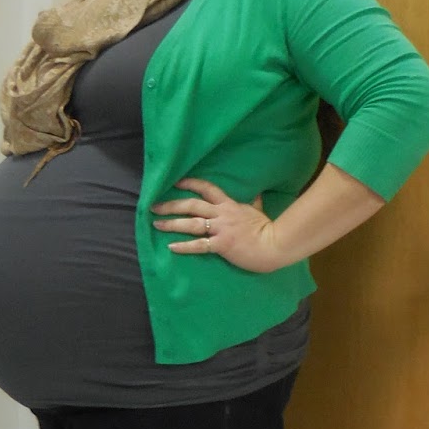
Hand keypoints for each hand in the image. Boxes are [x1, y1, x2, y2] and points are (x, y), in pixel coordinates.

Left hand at [150, 177, 282, 272]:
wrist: (275, 244)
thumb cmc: (267, 229)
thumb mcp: (258, 211)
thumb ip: (254, 202)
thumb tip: (257, 194)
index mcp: (229, 205)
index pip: (207, 189)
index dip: (190, 184)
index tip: (175, 182)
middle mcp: (222, 214)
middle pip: (192, 205)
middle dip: (171, 205)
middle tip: (154, 206)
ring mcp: (221, 229)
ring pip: (191, 223)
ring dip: (172, 223)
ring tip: (156, 224)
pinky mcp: (222, 245)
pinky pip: (199, 245)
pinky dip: (184, 246)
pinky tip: (171, 247)